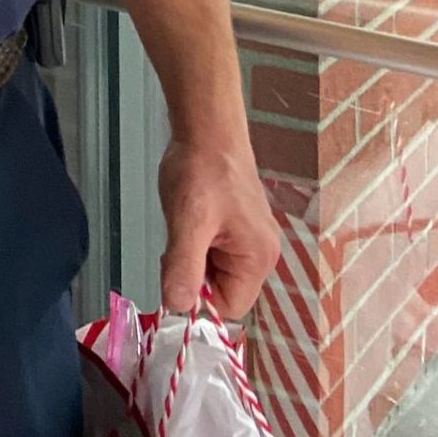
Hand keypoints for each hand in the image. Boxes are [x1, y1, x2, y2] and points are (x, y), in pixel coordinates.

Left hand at [157, 132, 280, 319]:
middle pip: (221, 291)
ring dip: (192, 257)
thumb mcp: (188, 221)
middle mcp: (261, 253)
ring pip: (213, 271)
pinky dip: (195, 243)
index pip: (229, 307)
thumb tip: (177, 306)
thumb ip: (184, 267)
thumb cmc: (202, 170)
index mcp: (258, 258)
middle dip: (194, 275)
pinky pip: (213, 252)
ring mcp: (250, 239)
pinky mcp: (236, 227)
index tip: (176, 273)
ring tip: (185, 226)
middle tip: (179, 242)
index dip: (198, 300)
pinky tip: (189, 219)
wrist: (206, 129)